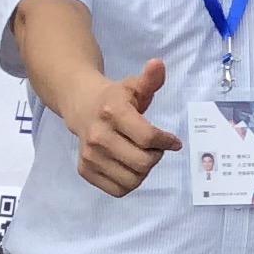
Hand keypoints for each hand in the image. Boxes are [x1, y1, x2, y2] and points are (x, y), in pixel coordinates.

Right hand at [76, 57, 183, 197]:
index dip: (166, 142)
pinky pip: (118, 190)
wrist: (81, 105)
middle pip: (142, 163)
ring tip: (142, 156)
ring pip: (132, 180)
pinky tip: (129, 166)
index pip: (147, 137)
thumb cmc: (115, 97)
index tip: (173, 141)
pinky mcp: (85, 170)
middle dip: (156, 157)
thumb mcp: (134, 85)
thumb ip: (150, 79)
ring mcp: (89, 156)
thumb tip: (158, 64)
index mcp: (112, 113)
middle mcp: (98, 136)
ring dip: (144, 171)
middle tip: (155, 148)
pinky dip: (130, 182)